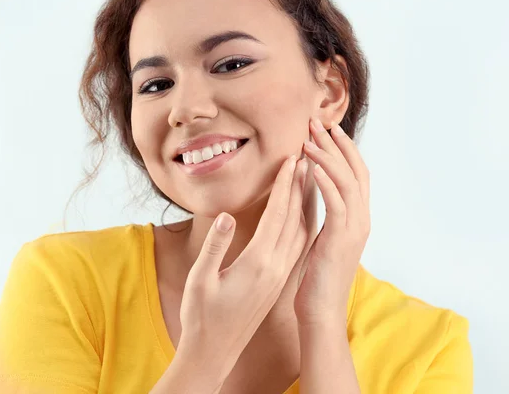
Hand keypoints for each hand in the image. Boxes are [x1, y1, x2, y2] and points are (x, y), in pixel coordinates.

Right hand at [176, 154, 308, 378]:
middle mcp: (276, 267)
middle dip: (301, 186)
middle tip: (307, 156)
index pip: (277, 215)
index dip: (285, 185)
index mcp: (258, 263)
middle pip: (295, 219)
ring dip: (306, 203)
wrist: (215, 352)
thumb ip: (215, 246)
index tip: (291, 159)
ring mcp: (281, 275)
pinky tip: (302, 214)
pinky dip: (303, 223)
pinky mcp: (279, 281)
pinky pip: (298, 245)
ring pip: (302, 231)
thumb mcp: (200, 280)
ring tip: (308, 178)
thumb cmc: (202, 317)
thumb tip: (227, 216)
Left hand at [294, 117, 370, 327]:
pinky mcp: (341, 238)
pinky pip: (337, 202)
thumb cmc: (317, 276)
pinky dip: (327, 180)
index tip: (326, 131)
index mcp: (357, 218)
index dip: (344, 150)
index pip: (356, 175)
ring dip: (328, 156)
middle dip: (336, 144)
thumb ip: (327, 218)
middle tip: (317, 123)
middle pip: (356, 170)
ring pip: (347, 181)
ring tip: (309, 138)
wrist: (321, 309)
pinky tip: (314, 165)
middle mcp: (361, 219)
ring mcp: (355, 228)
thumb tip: (318, 198)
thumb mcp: (325, 240)